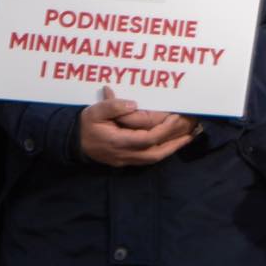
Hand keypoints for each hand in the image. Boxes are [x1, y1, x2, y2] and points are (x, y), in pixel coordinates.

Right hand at [78, 87, 194, 167]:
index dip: (164, 130)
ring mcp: (126, 160)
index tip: (177, 118)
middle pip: (156, 153)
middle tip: (192, 130)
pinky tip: (173, 143)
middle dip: (175, 143)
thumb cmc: (85, 125)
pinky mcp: (126, 161)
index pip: (147, 139)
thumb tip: (133, 104)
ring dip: (172, 148)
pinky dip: (163, 151)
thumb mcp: (94, 112)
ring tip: (188, 137)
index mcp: (118, 142)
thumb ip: (112, 106)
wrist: (72, 142)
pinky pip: (149, 159)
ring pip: (154, 158)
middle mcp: (124, 154)